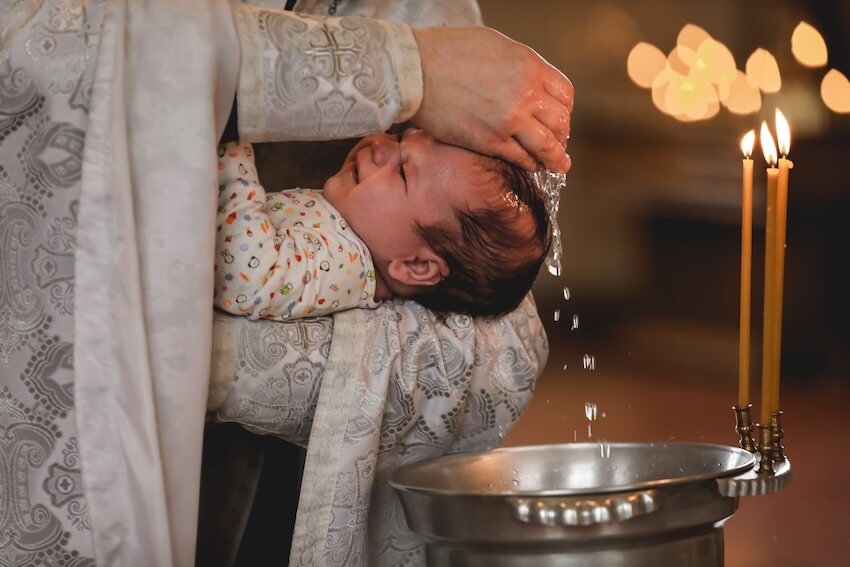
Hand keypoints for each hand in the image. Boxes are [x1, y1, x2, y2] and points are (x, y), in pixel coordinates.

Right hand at [410, 26, 572, 172]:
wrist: (416, 72)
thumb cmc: (449, 52)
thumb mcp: (496, 45)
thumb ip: (520, 66)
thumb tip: (530, 82)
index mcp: (530, 67)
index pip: (564, 95)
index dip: (565, 109)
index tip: (560, 117)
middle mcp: (526, 95)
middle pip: (560, 122)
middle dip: (562, 135)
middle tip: (559, 143)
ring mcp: (510, 121)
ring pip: (547, 146)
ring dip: (555, 158)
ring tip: (558, 165)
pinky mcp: (490, 142)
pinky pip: (521, 158)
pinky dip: (530, 164)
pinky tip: (532, 165)